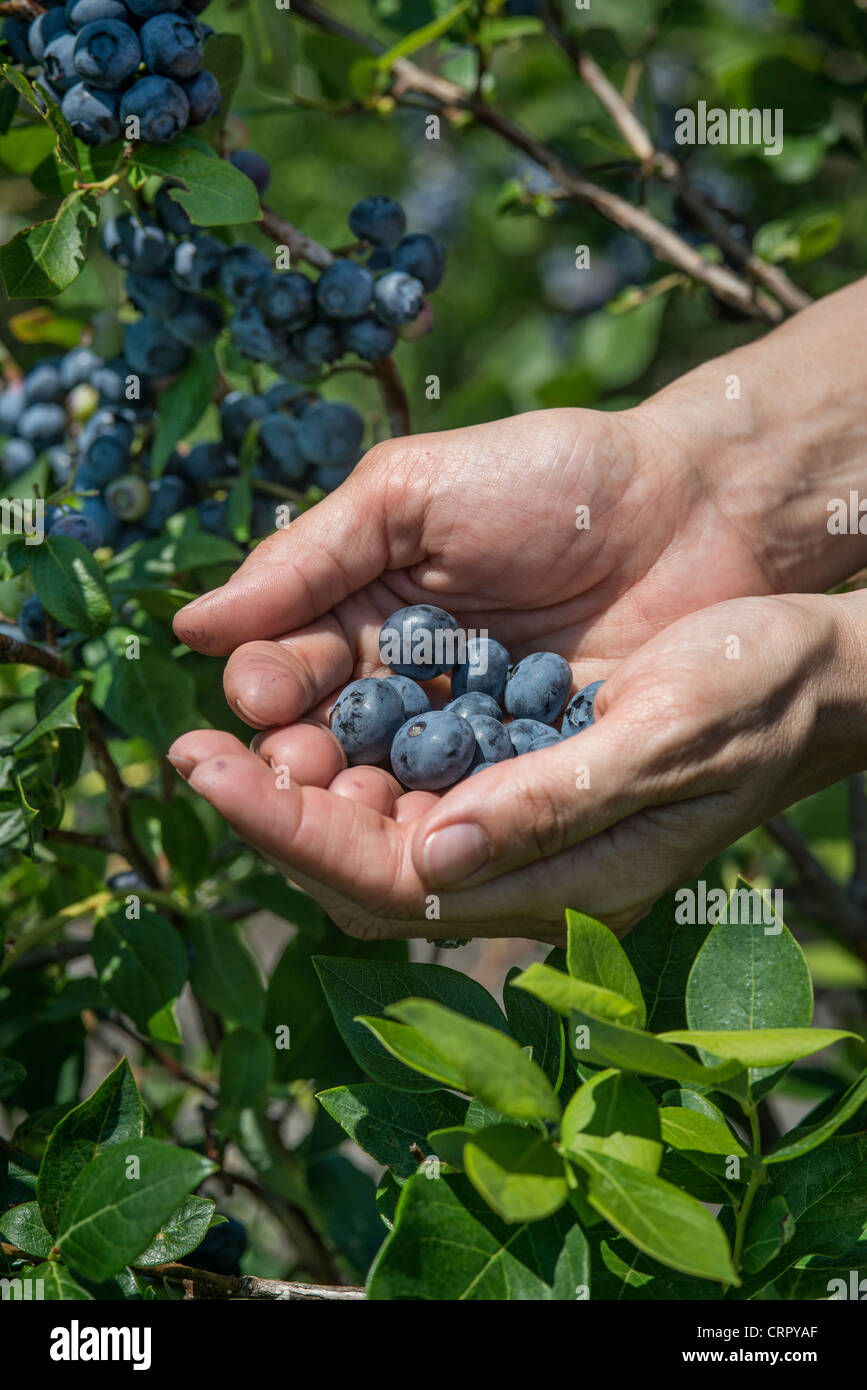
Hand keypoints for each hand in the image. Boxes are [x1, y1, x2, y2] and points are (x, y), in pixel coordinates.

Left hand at [170, 590, 866, 941]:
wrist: (806, 656)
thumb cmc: (755, 694)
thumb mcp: (664, 740)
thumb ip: (555, 804)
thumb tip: (431, 855)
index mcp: (563, 881)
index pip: (395, 882)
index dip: (292, 833)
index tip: (208, 772)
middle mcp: (524, 860)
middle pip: (366, 857)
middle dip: (275, 807)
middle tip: (193, 750)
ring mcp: (515, 810)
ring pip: (378, 810)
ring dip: (303, 768)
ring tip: (237, 715)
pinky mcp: (512, 754)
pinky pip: (413, 759)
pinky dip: (355, 728)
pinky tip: (312, 689)